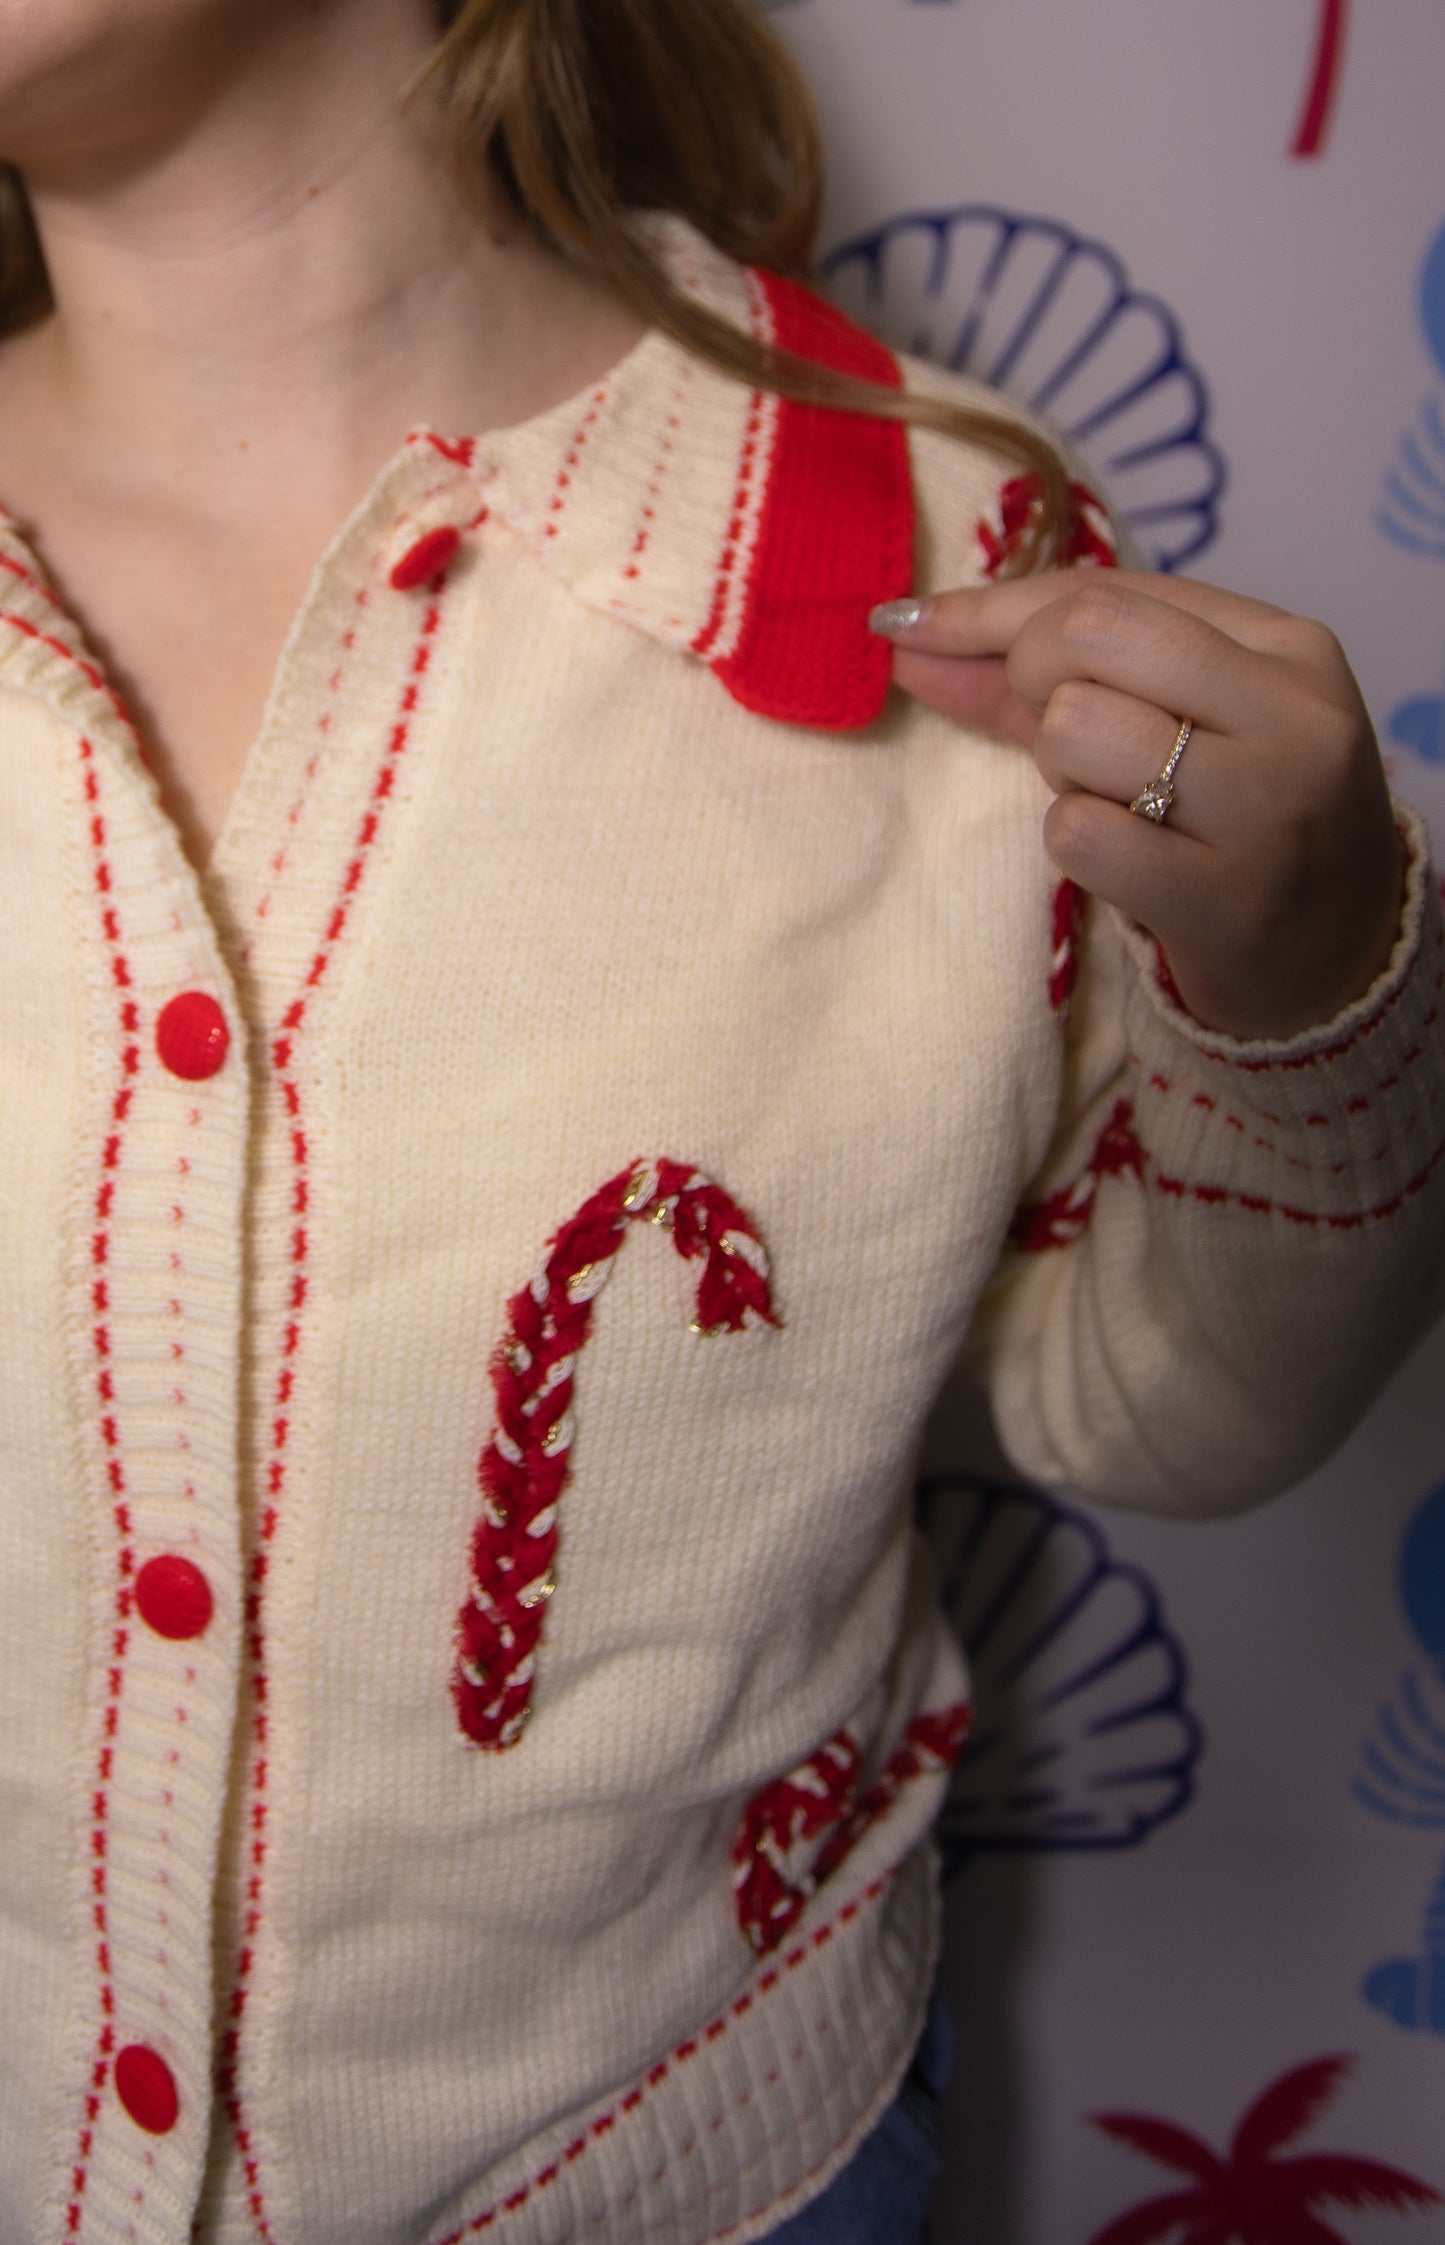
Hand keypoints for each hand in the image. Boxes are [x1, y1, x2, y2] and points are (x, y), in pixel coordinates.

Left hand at [874, 571, 1404, 1040]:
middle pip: (1087, 635)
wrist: (1338, 958)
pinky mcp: (1228, 898)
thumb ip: (1043, 676)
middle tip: (1065, 743)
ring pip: (1075, 728)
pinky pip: (1079, 833)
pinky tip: (1125, 863)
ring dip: (1060, 773)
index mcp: (1287, 647)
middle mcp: (1289, 713)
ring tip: (1118, 805)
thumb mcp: (1179, 724)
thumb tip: (908, 631)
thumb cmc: (1236, 824)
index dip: (991, 610)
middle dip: (1031, 680)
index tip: (906, 626)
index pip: (1106, 591)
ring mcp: (1266, 807)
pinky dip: (1074, 844)